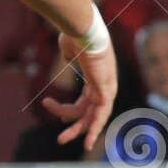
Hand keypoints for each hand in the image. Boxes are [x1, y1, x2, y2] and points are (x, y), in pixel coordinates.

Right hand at [41, 35, 117, 150]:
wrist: (82, 28)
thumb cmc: (75, 34)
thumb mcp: (70, 48)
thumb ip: (71, 56)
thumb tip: (69, 57)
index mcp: (97, 76)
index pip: (87, 101)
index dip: (72, 111)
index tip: (60, 118)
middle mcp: (104, 84)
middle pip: (91, 112)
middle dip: (75, 126)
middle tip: (61, 139)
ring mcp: (107, 88)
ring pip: (94, 117)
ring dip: (78, 130)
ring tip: (61, 139)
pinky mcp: (106, 90)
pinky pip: (100, 114)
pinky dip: (92, 127)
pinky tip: (85, 138)